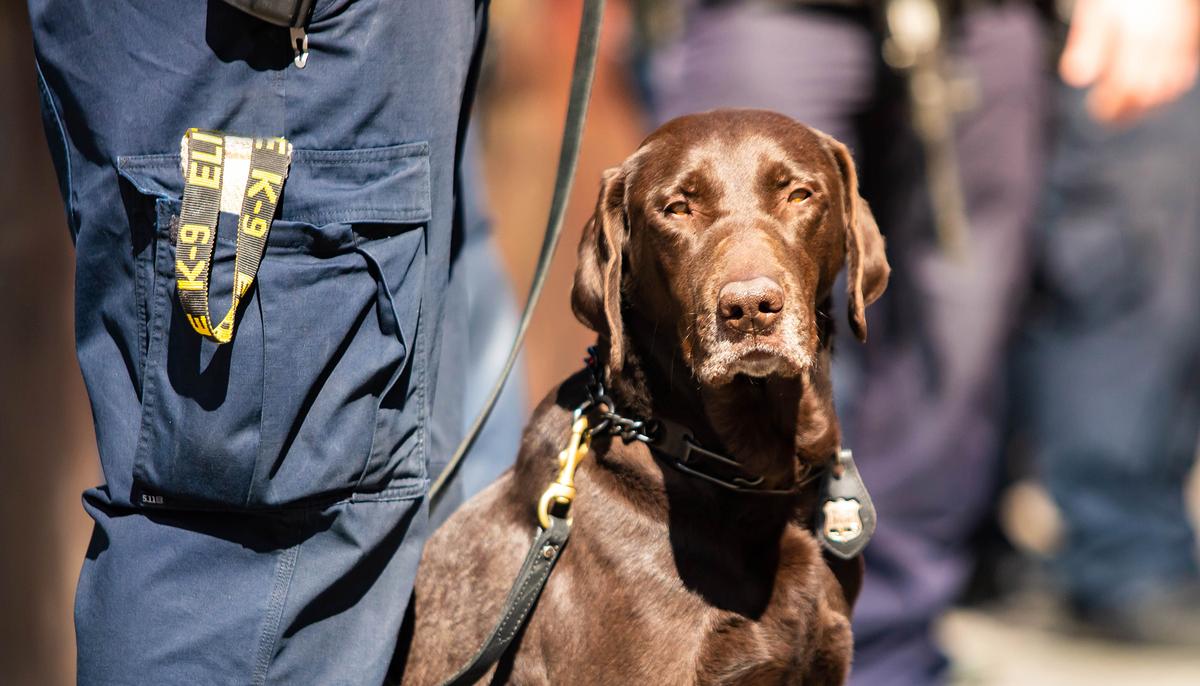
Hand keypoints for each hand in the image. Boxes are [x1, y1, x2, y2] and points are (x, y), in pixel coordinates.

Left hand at [1060, 0, 1199, 123]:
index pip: (1127, 86)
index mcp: (1139, 39)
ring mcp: (1182, 41)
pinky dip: (1168, 88)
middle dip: (1128, 110)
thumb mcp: (1095, 12)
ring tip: (1127, 110)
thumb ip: (1087, 43)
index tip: (1095, 110)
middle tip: (1108, 116)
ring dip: (1149, 104)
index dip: (1111, 105)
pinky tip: (1150, 93)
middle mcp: (1165, 43)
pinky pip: (1184, 72)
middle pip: (1150, 91)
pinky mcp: (1190, 37)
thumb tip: (1078, 79)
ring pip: (1171, 85)